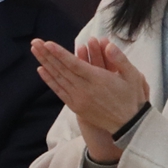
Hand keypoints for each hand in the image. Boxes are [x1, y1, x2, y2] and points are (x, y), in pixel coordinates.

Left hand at [32, 36, 148, 161]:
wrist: (128, 125)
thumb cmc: (132, 98)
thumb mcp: (133, 76)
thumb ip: (120, 59)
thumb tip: (108, 44)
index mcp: (98, 80)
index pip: (74, 64)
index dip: (59, 54)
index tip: (47, 43)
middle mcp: (84, 89)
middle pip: (61, 69)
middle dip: (47, 54)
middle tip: (34, 42)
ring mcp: (78, 99)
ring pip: (58, 78)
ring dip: (45, 63)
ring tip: (35, 50)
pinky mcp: (75, 106)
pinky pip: (59, 91)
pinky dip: (49, 80)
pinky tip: (41, 70)